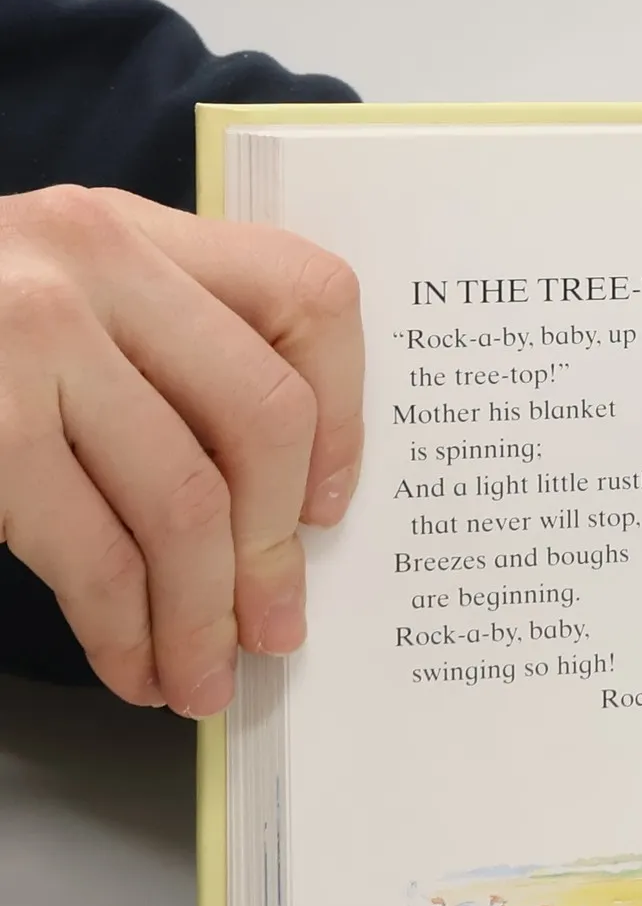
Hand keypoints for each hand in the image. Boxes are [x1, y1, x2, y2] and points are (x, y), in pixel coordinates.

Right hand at [0, 186, 362, 714]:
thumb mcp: (62, 303)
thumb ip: (165, 359)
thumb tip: (283, 517)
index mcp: (133, 226)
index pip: (308, 295)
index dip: (345, 414)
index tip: (327, 507)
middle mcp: (89, 259)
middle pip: (261, 417)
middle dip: (273, 549)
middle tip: (275, 628)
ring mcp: (25, 333)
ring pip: (183, 500)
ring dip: (202, 616)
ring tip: (203, 679)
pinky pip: (92, 550)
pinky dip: (125, 629)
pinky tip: (134, 665)